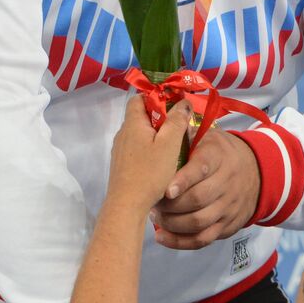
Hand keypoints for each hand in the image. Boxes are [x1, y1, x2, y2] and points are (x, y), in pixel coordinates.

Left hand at [107, 95, 191, 212]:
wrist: (127, 206)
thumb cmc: (149, 173)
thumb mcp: (169, 145)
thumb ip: (177, 121)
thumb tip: (183, 102)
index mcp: (132, 124)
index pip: (138, 98)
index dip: (154, 97)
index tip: (172, 104)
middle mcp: (123, 134)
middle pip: (140, 117)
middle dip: (159, 118)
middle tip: (179, 127)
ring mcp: (120, 151)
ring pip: (139, 135)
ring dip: (155, 136)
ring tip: (173, 146)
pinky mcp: (122, 166)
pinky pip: (136, 150)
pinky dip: (149, 150)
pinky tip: (162, 163)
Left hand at [152, 128, 259, 248]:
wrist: (254, 171)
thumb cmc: (218, 151)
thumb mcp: (208, 136)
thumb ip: (185, 132)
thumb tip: (160, 118)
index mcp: (219, 156)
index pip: (201, 168)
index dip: (183, 180)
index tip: (166, 188)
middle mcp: (227, 183)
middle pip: (198, 199)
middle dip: (171, 204)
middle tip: (152, 201)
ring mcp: (228, 207)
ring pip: (198, 222)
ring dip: (172, 222)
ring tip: (154, 215)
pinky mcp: (226, 226)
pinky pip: (202, 239)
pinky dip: (180, 241)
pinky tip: (162, 236)